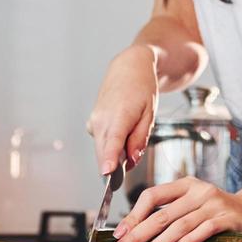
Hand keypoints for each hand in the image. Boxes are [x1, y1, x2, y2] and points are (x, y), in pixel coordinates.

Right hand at [86, 46, 158, 175]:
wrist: (128, 68)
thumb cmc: (142, 88)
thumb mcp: (150, 114)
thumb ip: (140, 139)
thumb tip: (132, 160)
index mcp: (120, 115)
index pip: (113, 141)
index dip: (110, 159)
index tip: (106, 173)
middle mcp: (102, 119)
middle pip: (106, 152)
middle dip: (118, 164)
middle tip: (133, 156)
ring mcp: (94, 121)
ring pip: (102, 149)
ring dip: (115, 153)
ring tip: (130, 131)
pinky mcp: (91, 123)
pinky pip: (101, 142)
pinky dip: (111, 144)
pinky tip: (121, 129)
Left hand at [108, 176, 241, 241]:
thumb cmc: (218, 213)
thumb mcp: (194, 205)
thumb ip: (171, 214)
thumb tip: (135, 236)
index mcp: (186, 185)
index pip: (152, 195)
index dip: (133, 215)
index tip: (119, 233)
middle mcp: (199, 191)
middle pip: (161, 214)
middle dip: (137, 236)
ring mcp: (214, 204)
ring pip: (179, 225)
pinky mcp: (227, 219)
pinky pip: (203, 231)